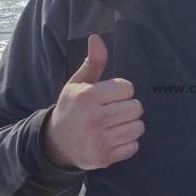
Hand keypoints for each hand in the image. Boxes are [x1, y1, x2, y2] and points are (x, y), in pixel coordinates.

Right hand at [43, 34, 144, 169]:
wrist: (57, 143)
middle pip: (136, 108)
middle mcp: (93, 118)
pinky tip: (114, 138)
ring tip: (116, 124)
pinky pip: (134, 146)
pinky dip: (128, 143)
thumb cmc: (72, 108)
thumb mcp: (78, 83)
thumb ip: (92, 62)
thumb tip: (97, 37)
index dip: (122, 90)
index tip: (111, 95)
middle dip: (129, 107)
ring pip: (138, 127)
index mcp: (87, 97)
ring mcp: (99, 140)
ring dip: (130, 125)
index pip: (127, 88)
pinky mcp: (105, 157)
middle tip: (115, 110)